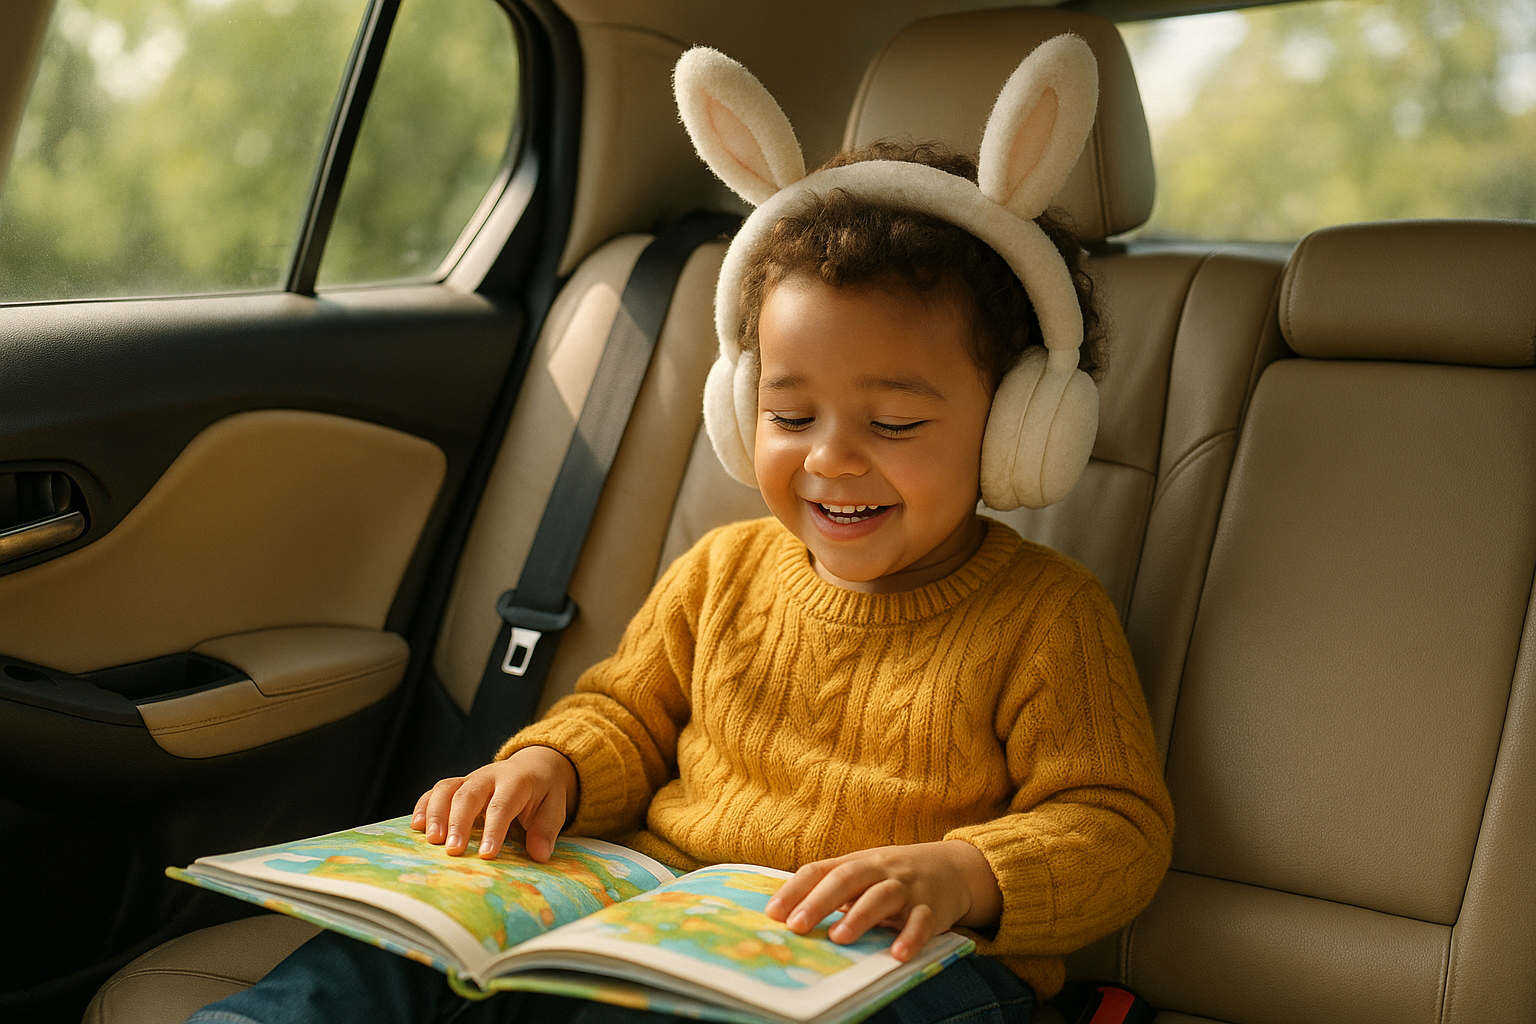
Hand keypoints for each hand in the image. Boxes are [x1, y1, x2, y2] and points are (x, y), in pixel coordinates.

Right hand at [411, 746, 578, 861]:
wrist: (535, 765)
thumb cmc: (544, 791)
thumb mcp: (555, 806)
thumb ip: (546, 829)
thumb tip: (539, 854)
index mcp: (516, 781)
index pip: (502, 804)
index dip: (494, 830)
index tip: (486, 855)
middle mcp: (489, 776)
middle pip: (469, 795)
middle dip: (458, 822)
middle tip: (452, 850)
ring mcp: (470, 778)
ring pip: (447, 789)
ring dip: (436, 814)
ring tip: (431, 841)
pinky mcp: (457, 784)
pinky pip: (436, 791)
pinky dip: (424, 806)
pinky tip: (417, 827)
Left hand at [764, 841, 1002, 961]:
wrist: (953, 867)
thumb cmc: (894, 876)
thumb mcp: (864, 874)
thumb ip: (832, 889)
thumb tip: (787, 917)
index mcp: (857, 862)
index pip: (820, 870)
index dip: (795, 889)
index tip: (772, 912)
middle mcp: (880, 870)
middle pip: (847, 879)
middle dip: (820, 902)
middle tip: (797, 926)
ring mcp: (906, 887)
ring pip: (882, 897)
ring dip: (860, 916)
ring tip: (840, 937)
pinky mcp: (932, 907)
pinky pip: (922, 922)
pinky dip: (911, 937)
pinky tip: (898, 954)